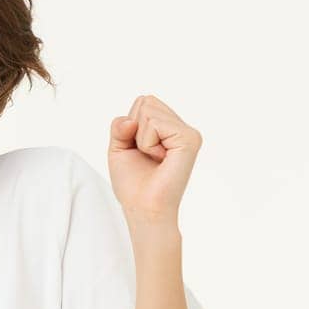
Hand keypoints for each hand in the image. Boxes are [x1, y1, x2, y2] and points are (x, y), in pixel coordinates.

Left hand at [107, 94, 202, 224]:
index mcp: (170, 128)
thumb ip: (120, 125)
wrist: (143, 208)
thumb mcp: (119, 147)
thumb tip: (131, 120)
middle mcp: (182, 128)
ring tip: (154, 158)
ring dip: (141, 138)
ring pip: (149, 110)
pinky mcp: (189, 139)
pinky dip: (147, 142)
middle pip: (146, 101)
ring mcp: (188, 133)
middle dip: (135, 129)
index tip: (139, 150)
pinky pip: (155, 123)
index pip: (143, 101)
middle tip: (147, 155)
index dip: (130, 125)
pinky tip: (160, 159)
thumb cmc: (133, 183)